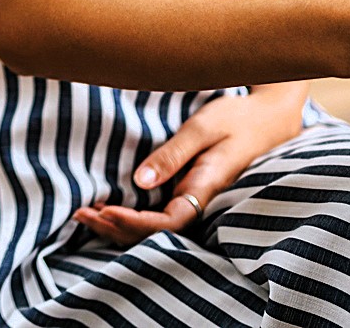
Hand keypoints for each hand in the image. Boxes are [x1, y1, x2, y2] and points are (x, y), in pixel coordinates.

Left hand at [71, 88, 303, 245]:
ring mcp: (194, 198)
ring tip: (85, 214)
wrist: (269, 118)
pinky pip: (158, 212)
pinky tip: (107, 207)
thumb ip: (172, 154)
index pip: (165, 222)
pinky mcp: (188, 190)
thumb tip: (139, 181)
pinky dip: (130, 214)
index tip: (102, 210)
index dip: (132, 223)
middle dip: (116, 228)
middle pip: (155, 231)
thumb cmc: (237, 119)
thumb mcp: (202, 128)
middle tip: (80, 214)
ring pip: (154, 226)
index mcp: (204, 188)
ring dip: (120, 224)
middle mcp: (198, 200)